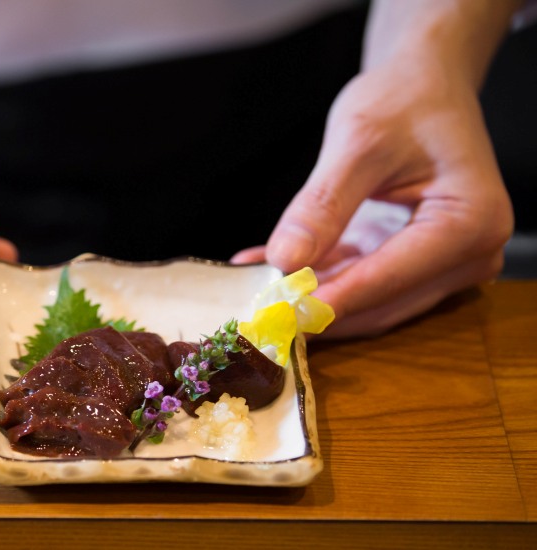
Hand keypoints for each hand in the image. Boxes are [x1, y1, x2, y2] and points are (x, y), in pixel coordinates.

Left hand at [232, 61, 512, 338]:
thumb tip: (286, 260)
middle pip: (381, 302)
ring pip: (366, 302)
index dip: (329, 300)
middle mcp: (470, 253)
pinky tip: (264, 270)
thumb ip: (323, 205)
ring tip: (253, 290)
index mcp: (471, 223)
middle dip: (316, 308)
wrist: (423, 85)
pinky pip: (357, 282)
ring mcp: (445, 264)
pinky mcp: (414, 263)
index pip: (388, 277)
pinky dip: (313, 279)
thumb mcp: (358, 142)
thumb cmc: (404, 100)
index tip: (279, 315)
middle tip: (257, 311)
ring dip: (310, 298)